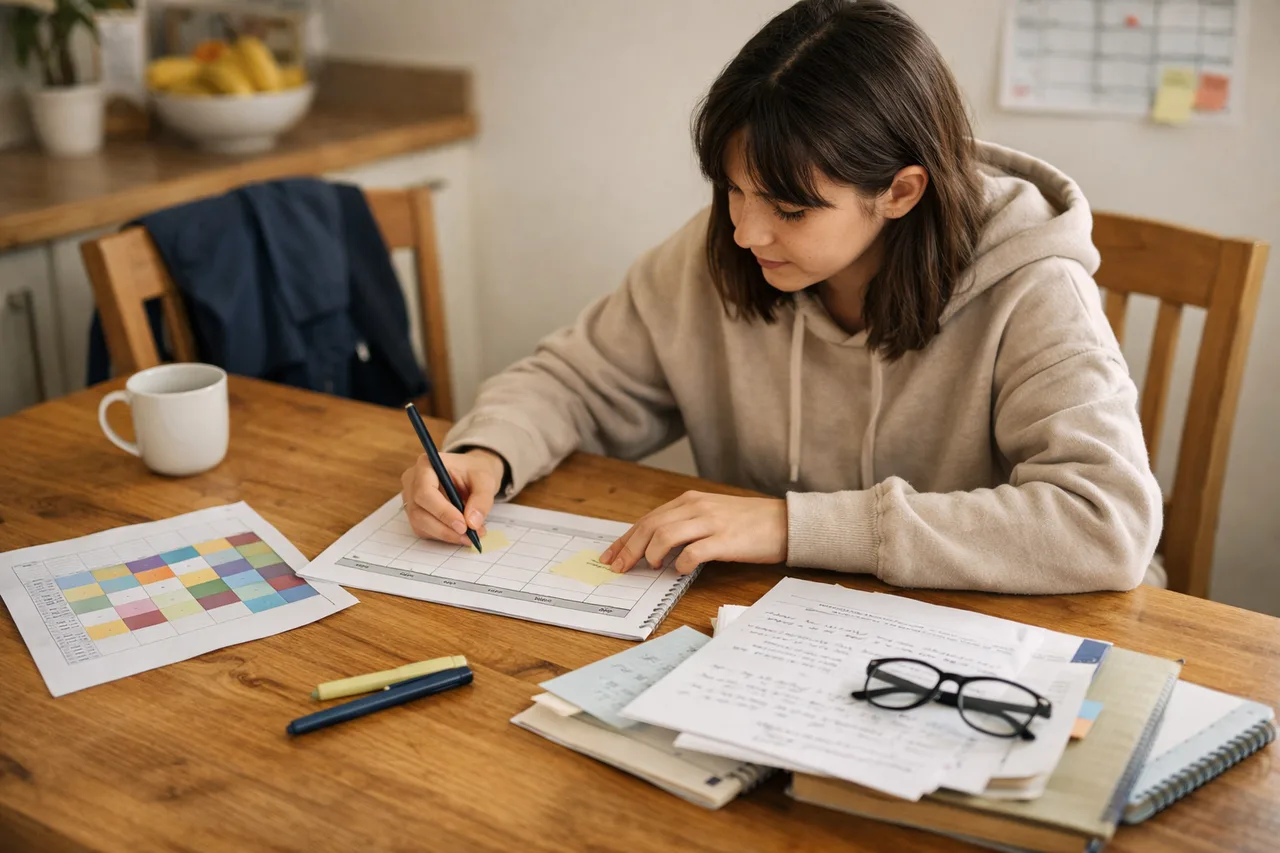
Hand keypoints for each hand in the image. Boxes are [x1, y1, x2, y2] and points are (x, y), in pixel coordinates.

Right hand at [400, 449, 505, 544]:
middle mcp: (412, 481)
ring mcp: (411, 498)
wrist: (471, 475)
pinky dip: (443, 535)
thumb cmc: (475, 472)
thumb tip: (472, 523)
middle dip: (445, 528)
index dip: (443, 511)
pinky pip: (424, 530)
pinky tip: (460, 534)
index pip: (425, 492)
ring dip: (446, 534)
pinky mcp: (415, 513)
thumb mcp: (485, 480)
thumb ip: (481, 499)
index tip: (463, 526)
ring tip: (470, 536)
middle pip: (419, 512)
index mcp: (426, 465)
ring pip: (420, 524)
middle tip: (469, 536)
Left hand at [600, 491, 787, 574]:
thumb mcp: (711, 515)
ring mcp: (711, 522)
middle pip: (651, 526)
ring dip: (652, 553)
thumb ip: (684, 525)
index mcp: (690, 501)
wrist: (785, 522)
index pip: (648, 519)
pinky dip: (681, 563)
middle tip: (618, 568)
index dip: (626, 539)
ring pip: (666, 535)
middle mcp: (697, 508)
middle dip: (630, 548)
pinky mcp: (726, 540)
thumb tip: (654, 547)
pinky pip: (695, 552)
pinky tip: (680, 571)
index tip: (611, 555)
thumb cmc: (748, 522)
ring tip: (651, 566)